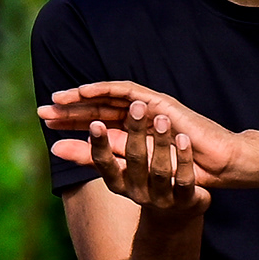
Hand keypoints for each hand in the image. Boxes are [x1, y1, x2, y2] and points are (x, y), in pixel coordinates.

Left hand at [42, 81, 254, 187]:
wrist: (215, 168)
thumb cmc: (179, 169)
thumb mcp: (129, 164)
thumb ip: (95, 155)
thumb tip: (55, 150)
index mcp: (132, 130)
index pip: (96, 121)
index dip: (71, 121)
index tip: (45, 122)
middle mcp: (137, 115)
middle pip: (98, 107)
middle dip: (70, 108)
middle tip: (43, 109)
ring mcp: (148, 106)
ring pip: (109, 97)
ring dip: (83, 96)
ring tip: (60, 99)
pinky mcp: (159, 102)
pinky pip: (128, 92)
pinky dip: (105, 89)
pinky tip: (85, 92)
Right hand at [52, 109, 212, 214]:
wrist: (178, 212)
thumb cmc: (141, 183)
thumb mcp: (117, 173)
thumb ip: (90, 158)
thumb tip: (55, 148)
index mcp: (118, 182)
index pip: (105, 163)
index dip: (100, 145)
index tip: (95, 123)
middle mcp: (138, 191)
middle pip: (135, 161)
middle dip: (134, 133)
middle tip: (136, 105)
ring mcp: (163, 197)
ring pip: (161, 170)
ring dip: (161, 142)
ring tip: (161, 117)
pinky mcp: (187, 199)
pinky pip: (186, 179)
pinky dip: (185, 158)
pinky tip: (184, 138)